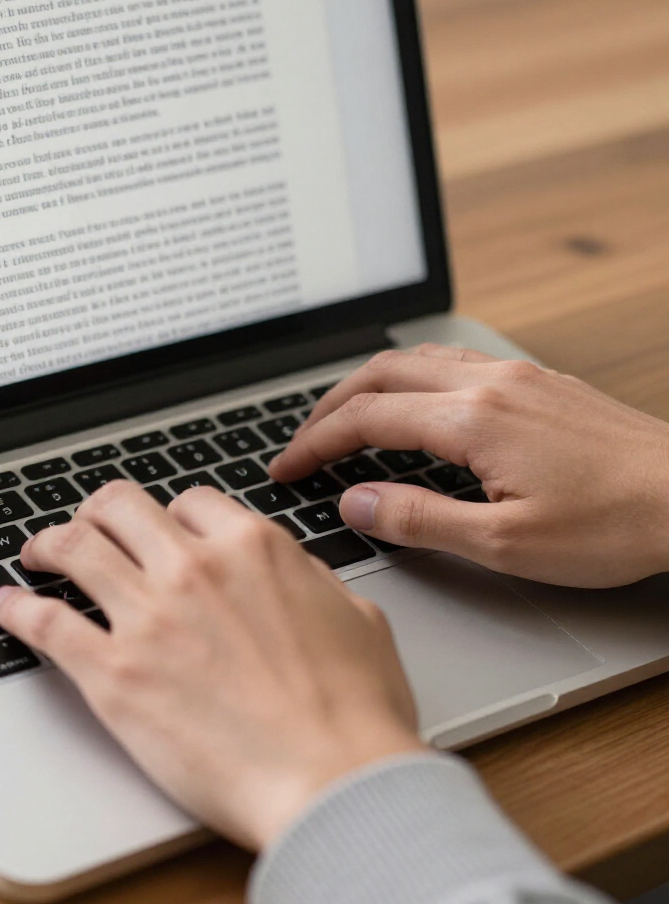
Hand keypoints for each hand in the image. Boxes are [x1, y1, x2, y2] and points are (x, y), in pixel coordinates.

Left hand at [0, 482, 424, 850]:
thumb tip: (291, 570)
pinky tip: (7, 606)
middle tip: (88, 526)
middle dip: (99, 511)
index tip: (160, 532)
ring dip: (48, 543)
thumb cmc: (353, 713)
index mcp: (252, 548)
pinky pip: (46, 622)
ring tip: (37, 553)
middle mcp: (193, 568)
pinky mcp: (113, 674)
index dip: (170, 516)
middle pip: (120, 506)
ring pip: (74, 547)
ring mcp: (148, 616)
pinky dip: (18, 608)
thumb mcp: (355, 618)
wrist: (332, 783)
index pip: (189, 502)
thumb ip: (310, 580)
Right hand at [271, 345, 668, 587]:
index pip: (366, 419)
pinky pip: (452, 362)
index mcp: (473, 419)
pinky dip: (409, 378)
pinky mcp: (539, 382)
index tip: (286, 468)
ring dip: (368, 384)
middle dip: (329, 406)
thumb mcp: (505, 544)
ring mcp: (516, 375)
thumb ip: (418, 519)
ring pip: (416, 359)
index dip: (315, 443)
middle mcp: (489, 383)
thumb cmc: (615, 524)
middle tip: (302, 441)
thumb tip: (355, 501)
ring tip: (343, 416)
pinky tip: (414, 402)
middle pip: (380, 374)